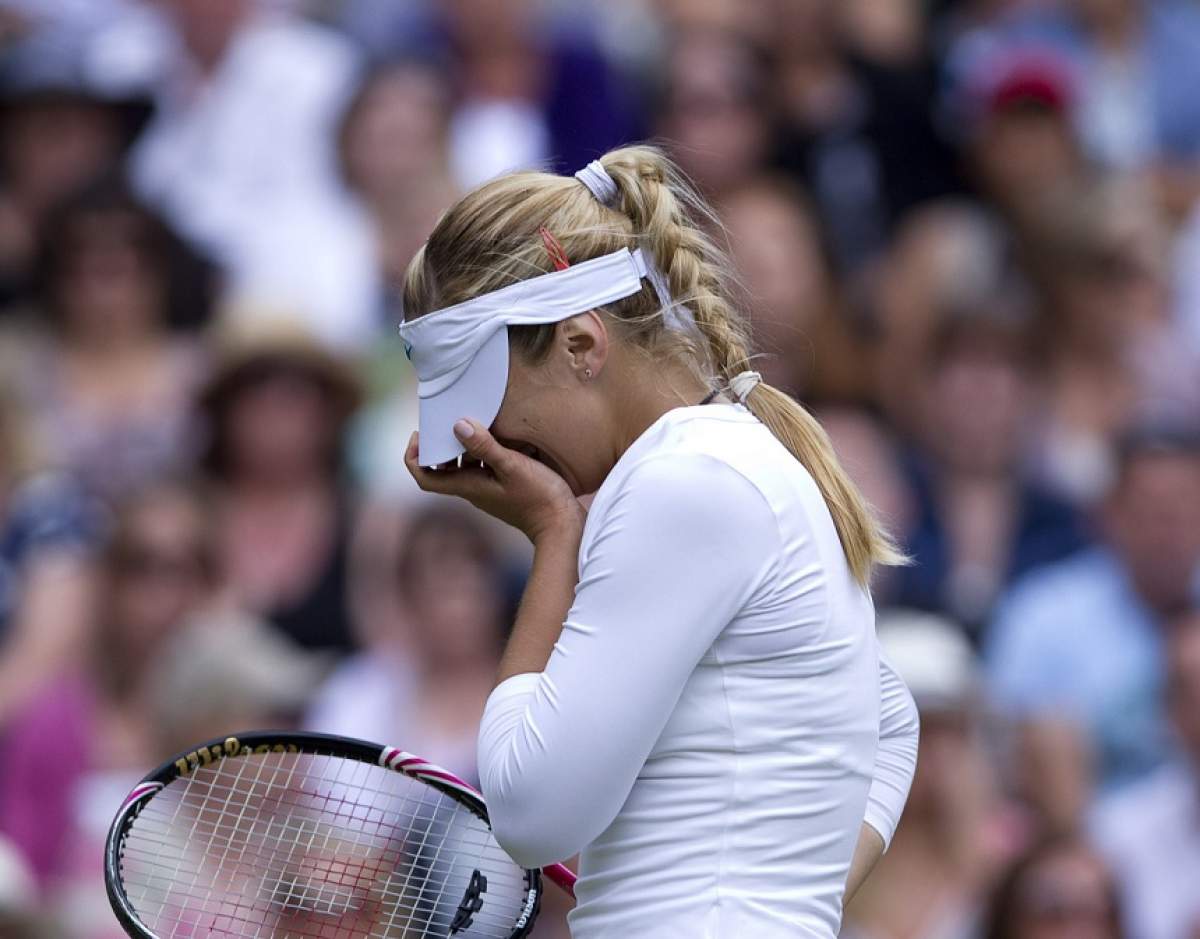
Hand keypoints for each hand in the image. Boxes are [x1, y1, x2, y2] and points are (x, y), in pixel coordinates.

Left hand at [405, 420, 584, 541]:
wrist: (563, 526)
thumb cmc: (539, 497)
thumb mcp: (512, 466)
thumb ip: (485, 447)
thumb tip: (458, 425)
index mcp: (467, 487)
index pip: (425, 477)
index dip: (414, 456)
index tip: (419, 434)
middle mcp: (472, 490)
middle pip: (441, 468)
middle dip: (438, 444)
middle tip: (445, 419)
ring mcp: (487, 491)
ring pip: (462, 466)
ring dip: (462, 445)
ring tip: (472, 420)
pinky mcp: (503, 488)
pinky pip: (482, 467)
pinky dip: (481, 450)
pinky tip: (497, 435)